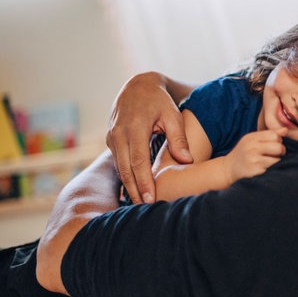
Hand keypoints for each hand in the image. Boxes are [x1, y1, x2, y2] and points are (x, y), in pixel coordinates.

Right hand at [106, 72, 193, 203]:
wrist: (137, 87)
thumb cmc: (160, 102)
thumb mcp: (173, 115)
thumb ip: (179, 137)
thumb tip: (187, 160)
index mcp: (134, 126)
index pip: (138, 160)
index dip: (144, 181)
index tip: (150, 198)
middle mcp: (118, 133)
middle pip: (125, 169)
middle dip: (135, 190)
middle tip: (145, 209)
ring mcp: (111, 137)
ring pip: (119, 168)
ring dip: (129, 187)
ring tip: (141, 205)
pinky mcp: (110, 141)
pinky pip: (117, 163)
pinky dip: (125, 178)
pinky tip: (135, 192)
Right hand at [224, 128, 287, 181]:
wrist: (228, 169)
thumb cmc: (244, 153)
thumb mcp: (253, 140)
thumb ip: (269, 134)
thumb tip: (286, 130)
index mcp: (252, 138)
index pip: (274, 135)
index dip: (278, 141)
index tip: (274, 145)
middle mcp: (252, 148)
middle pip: (278, 147)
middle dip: (280, 152)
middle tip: (275, 155)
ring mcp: (254, 161)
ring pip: (277, 160)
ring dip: (277, 162)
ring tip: (269, 162)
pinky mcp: (256, 172)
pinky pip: (273, 170)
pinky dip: (273, 170)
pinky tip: (266, 169)